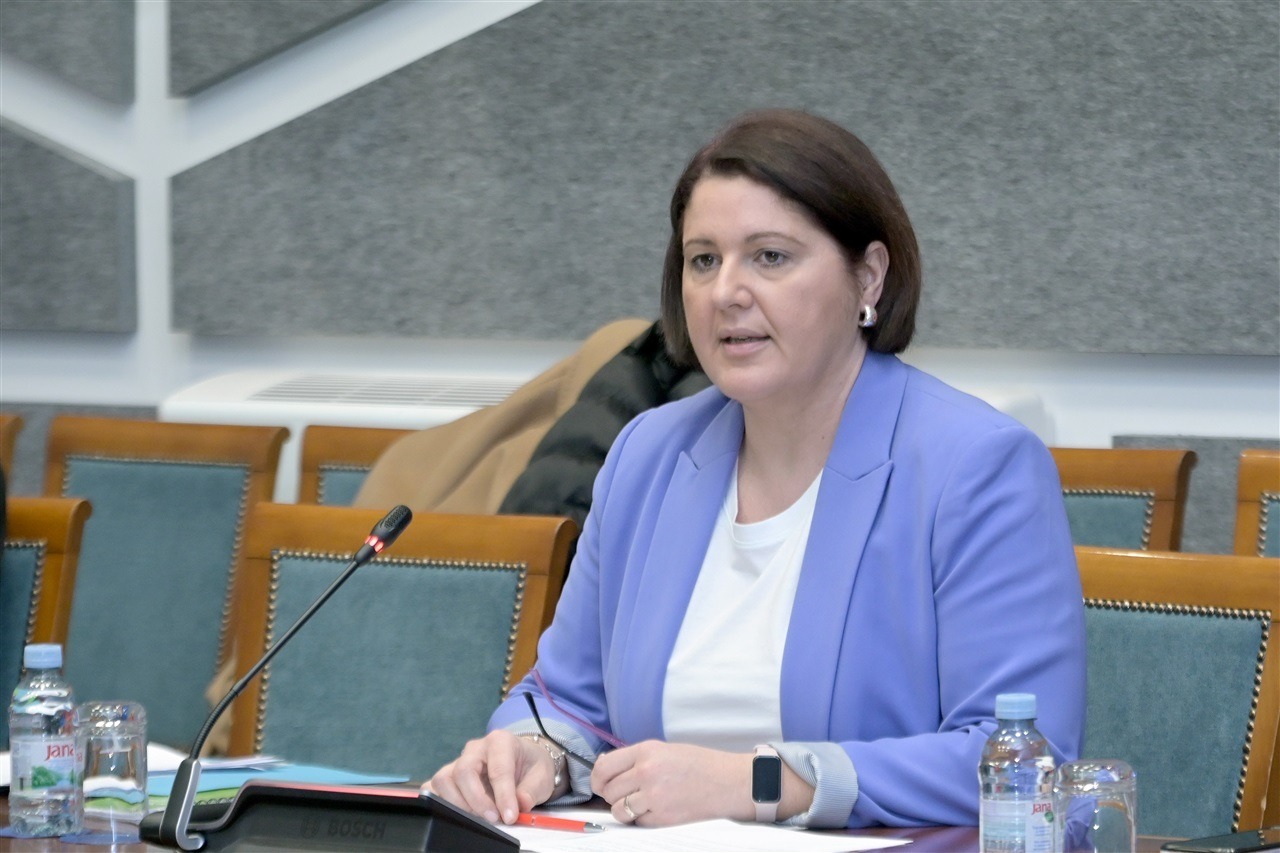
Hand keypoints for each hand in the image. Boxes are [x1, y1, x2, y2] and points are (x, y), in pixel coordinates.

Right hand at [423, 730, 558, 825]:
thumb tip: (520, 804)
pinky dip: (440, 801)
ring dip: (458, 803)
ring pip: (444, 779)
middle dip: (477, 800)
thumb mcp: (541, 776)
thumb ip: (531, 790)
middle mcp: (476, 748)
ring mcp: (459, 761)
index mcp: (501, 741)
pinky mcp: (449, 775)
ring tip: (478, 817)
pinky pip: (433, 787)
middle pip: (464, 771)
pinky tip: (457, 812)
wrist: (524, 761)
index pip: (498, 769)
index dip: (503, 796)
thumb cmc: (530, 766)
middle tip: (493, 819)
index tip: (510, 816)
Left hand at [590, 741, 753, 826]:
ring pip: (619, 809)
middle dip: (612, 794)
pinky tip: (655, 809)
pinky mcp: (662, 817)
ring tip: (638, 803)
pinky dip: (641, 819)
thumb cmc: (698, 764)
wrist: (726, 782)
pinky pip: (637, 822)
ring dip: (624, 809)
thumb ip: (634, 757)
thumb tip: (604, 766)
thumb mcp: (664, 749)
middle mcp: (647, 772)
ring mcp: (654, 796)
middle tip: (625, 793)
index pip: (604, 766)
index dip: (596, 778)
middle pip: (608, 790)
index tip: (599, 782)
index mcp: (646, 751)